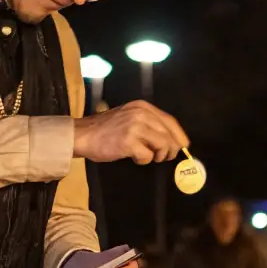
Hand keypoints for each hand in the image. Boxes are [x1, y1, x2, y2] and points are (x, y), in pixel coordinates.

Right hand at [73, 101, 187, 164]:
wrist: (83, 134)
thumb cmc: (106, 130)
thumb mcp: (129, 117)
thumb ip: (148, 124)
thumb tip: (171, 140)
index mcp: (143, 107)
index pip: (170, 121)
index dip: (179, 136)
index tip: (183, 146)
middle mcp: (141, 114)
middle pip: (169, 135)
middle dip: (170, 149)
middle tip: (163, 157)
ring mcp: (135, 127)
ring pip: (163, 145)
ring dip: (157, 155)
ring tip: (146, 156)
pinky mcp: (129, 141)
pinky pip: (147, 156)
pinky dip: (143, 160)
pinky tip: (134, 157)